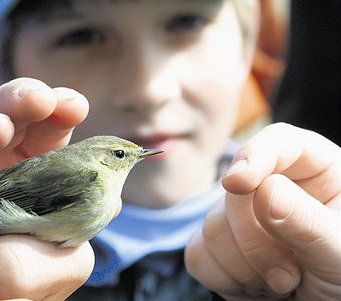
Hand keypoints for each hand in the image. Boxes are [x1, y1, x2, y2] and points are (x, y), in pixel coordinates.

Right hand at [185, 123, 340, 299]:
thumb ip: (308, 223)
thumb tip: (265, 190)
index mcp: (316, 173)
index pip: (280, 143)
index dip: (256, 156)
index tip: (238, 183)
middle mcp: (272, 188)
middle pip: (235, 194)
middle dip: (256, 241)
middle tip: (289, 275)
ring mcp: (240, 217)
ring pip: (213, 227)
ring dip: (245, 267)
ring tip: (282, 284)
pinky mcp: (218, 245)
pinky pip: (198, 253)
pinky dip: (223, 278)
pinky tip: (254, 286)